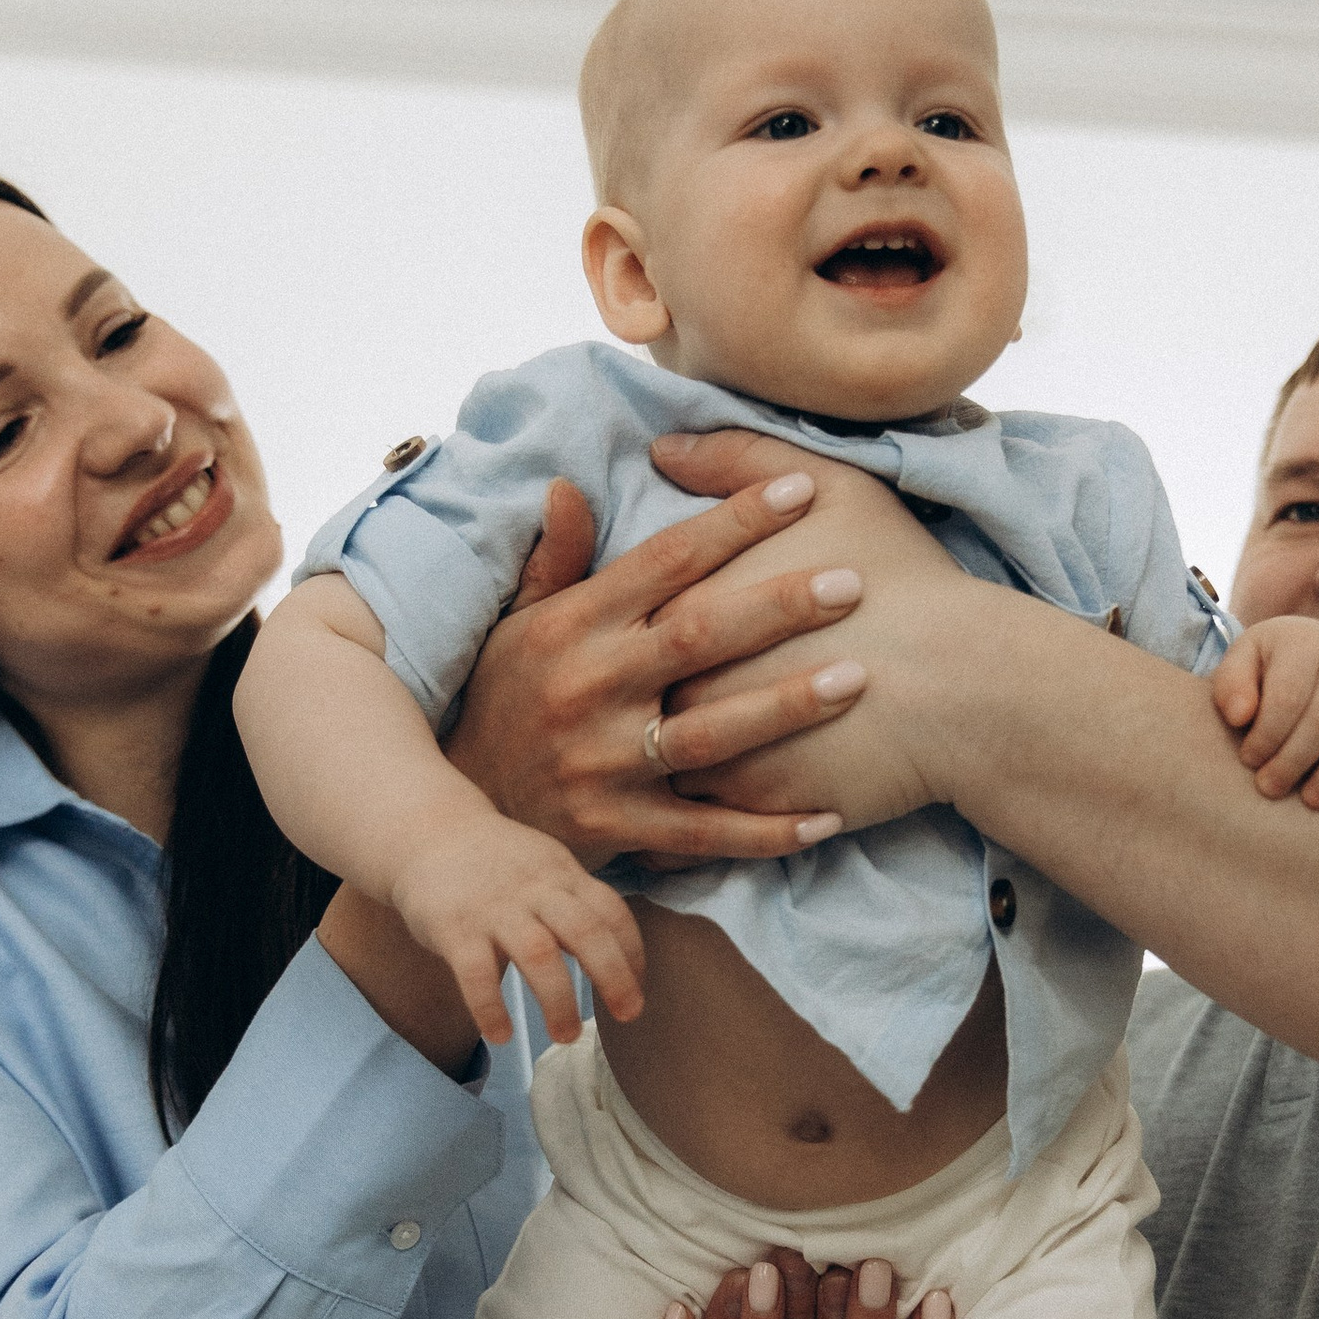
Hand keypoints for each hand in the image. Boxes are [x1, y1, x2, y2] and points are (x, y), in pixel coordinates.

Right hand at [386, 811, 647, 1048]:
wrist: (426, 832)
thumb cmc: (494, 862)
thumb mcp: (544, 866)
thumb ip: (576, 902)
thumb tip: (617, 955)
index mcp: (562, 874)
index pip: (612, 911)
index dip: (633, 951)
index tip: (638, 988)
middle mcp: (534, 889)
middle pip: (585, 930)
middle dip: (613, 976)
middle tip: (628, 1015)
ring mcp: (494, 907)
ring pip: (538, 955)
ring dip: (559, 1001)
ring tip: (567, 1036)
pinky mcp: (453, 927)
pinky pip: (476, 974)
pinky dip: (491, 1008)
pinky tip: (501, 1036)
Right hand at [444, 469, 878, 869]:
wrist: (462, 812)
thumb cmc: (505, 701)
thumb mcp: (517, 624)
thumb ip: (555, 560)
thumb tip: (570, 486)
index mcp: (573, 626)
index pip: (665, 560)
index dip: (734, 523)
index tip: (800, 490)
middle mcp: (589, 688)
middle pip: (697, 637)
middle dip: (777, 607)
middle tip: (852, 581)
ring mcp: (604, 764)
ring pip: (708, 734)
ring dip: (784, 708)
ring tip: (856, 679)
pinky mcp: (617, 828)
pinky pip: (702, 832)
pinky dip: (765, 830)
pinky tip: (827, 817)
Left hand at [648, 430, 979, 834]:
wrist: (961, 683)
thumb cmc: (902, 577)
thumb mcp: (830, 488)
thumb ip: (738, 459)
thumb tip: (666, 446)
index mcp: (691, 606)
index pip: (632, 615)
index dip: (630, 623)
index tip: (630, 631)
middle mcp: (686, 683)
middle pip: (628, 696)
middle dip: (613, 704)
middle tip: (601, 704)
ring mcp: (715, 751)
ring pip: (647, 768)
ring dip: (634, 774)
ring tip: (623, 774)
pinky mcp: (750, 808)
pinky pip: (692, 829)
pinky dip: (675, 833)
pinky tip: (665, 833)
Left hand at [1209, 616, 1318, 808]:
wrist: (1318, 646)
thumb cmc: (1271, 665)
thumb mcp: (1243, 661)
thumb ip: (1231, 685)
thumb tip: (1239, 716)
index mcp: (1305, 643)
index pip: (1287, 698)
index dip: (1267, 736)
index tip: (1249, 760)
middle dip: (1293, 761)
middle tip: (1270, 788)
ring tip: (1311, 801)